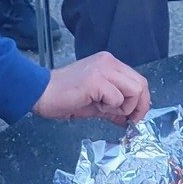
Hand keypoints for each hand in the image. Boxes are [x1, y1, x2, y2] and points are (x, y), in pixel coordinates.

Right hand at [33, 53, 150, 124]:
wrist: (40, 93)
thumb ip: (114, 108)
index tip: (135, 118)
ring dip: (123, 107)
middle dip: (139, 107)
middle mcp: (109, 62)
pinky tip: (94, 107)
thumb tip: (129, 119)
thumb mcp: (95, 103)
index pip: (138, 80)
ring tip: (103, 110)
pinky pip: (117, 98)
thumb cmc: (64, 97)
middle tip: (129, 121)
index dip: (142, 102)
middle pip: (140, 84)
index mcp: (110, 64)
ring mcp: (103, 69)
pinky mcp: (96, 80)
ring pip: (133, 90)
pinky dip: (110, 108)